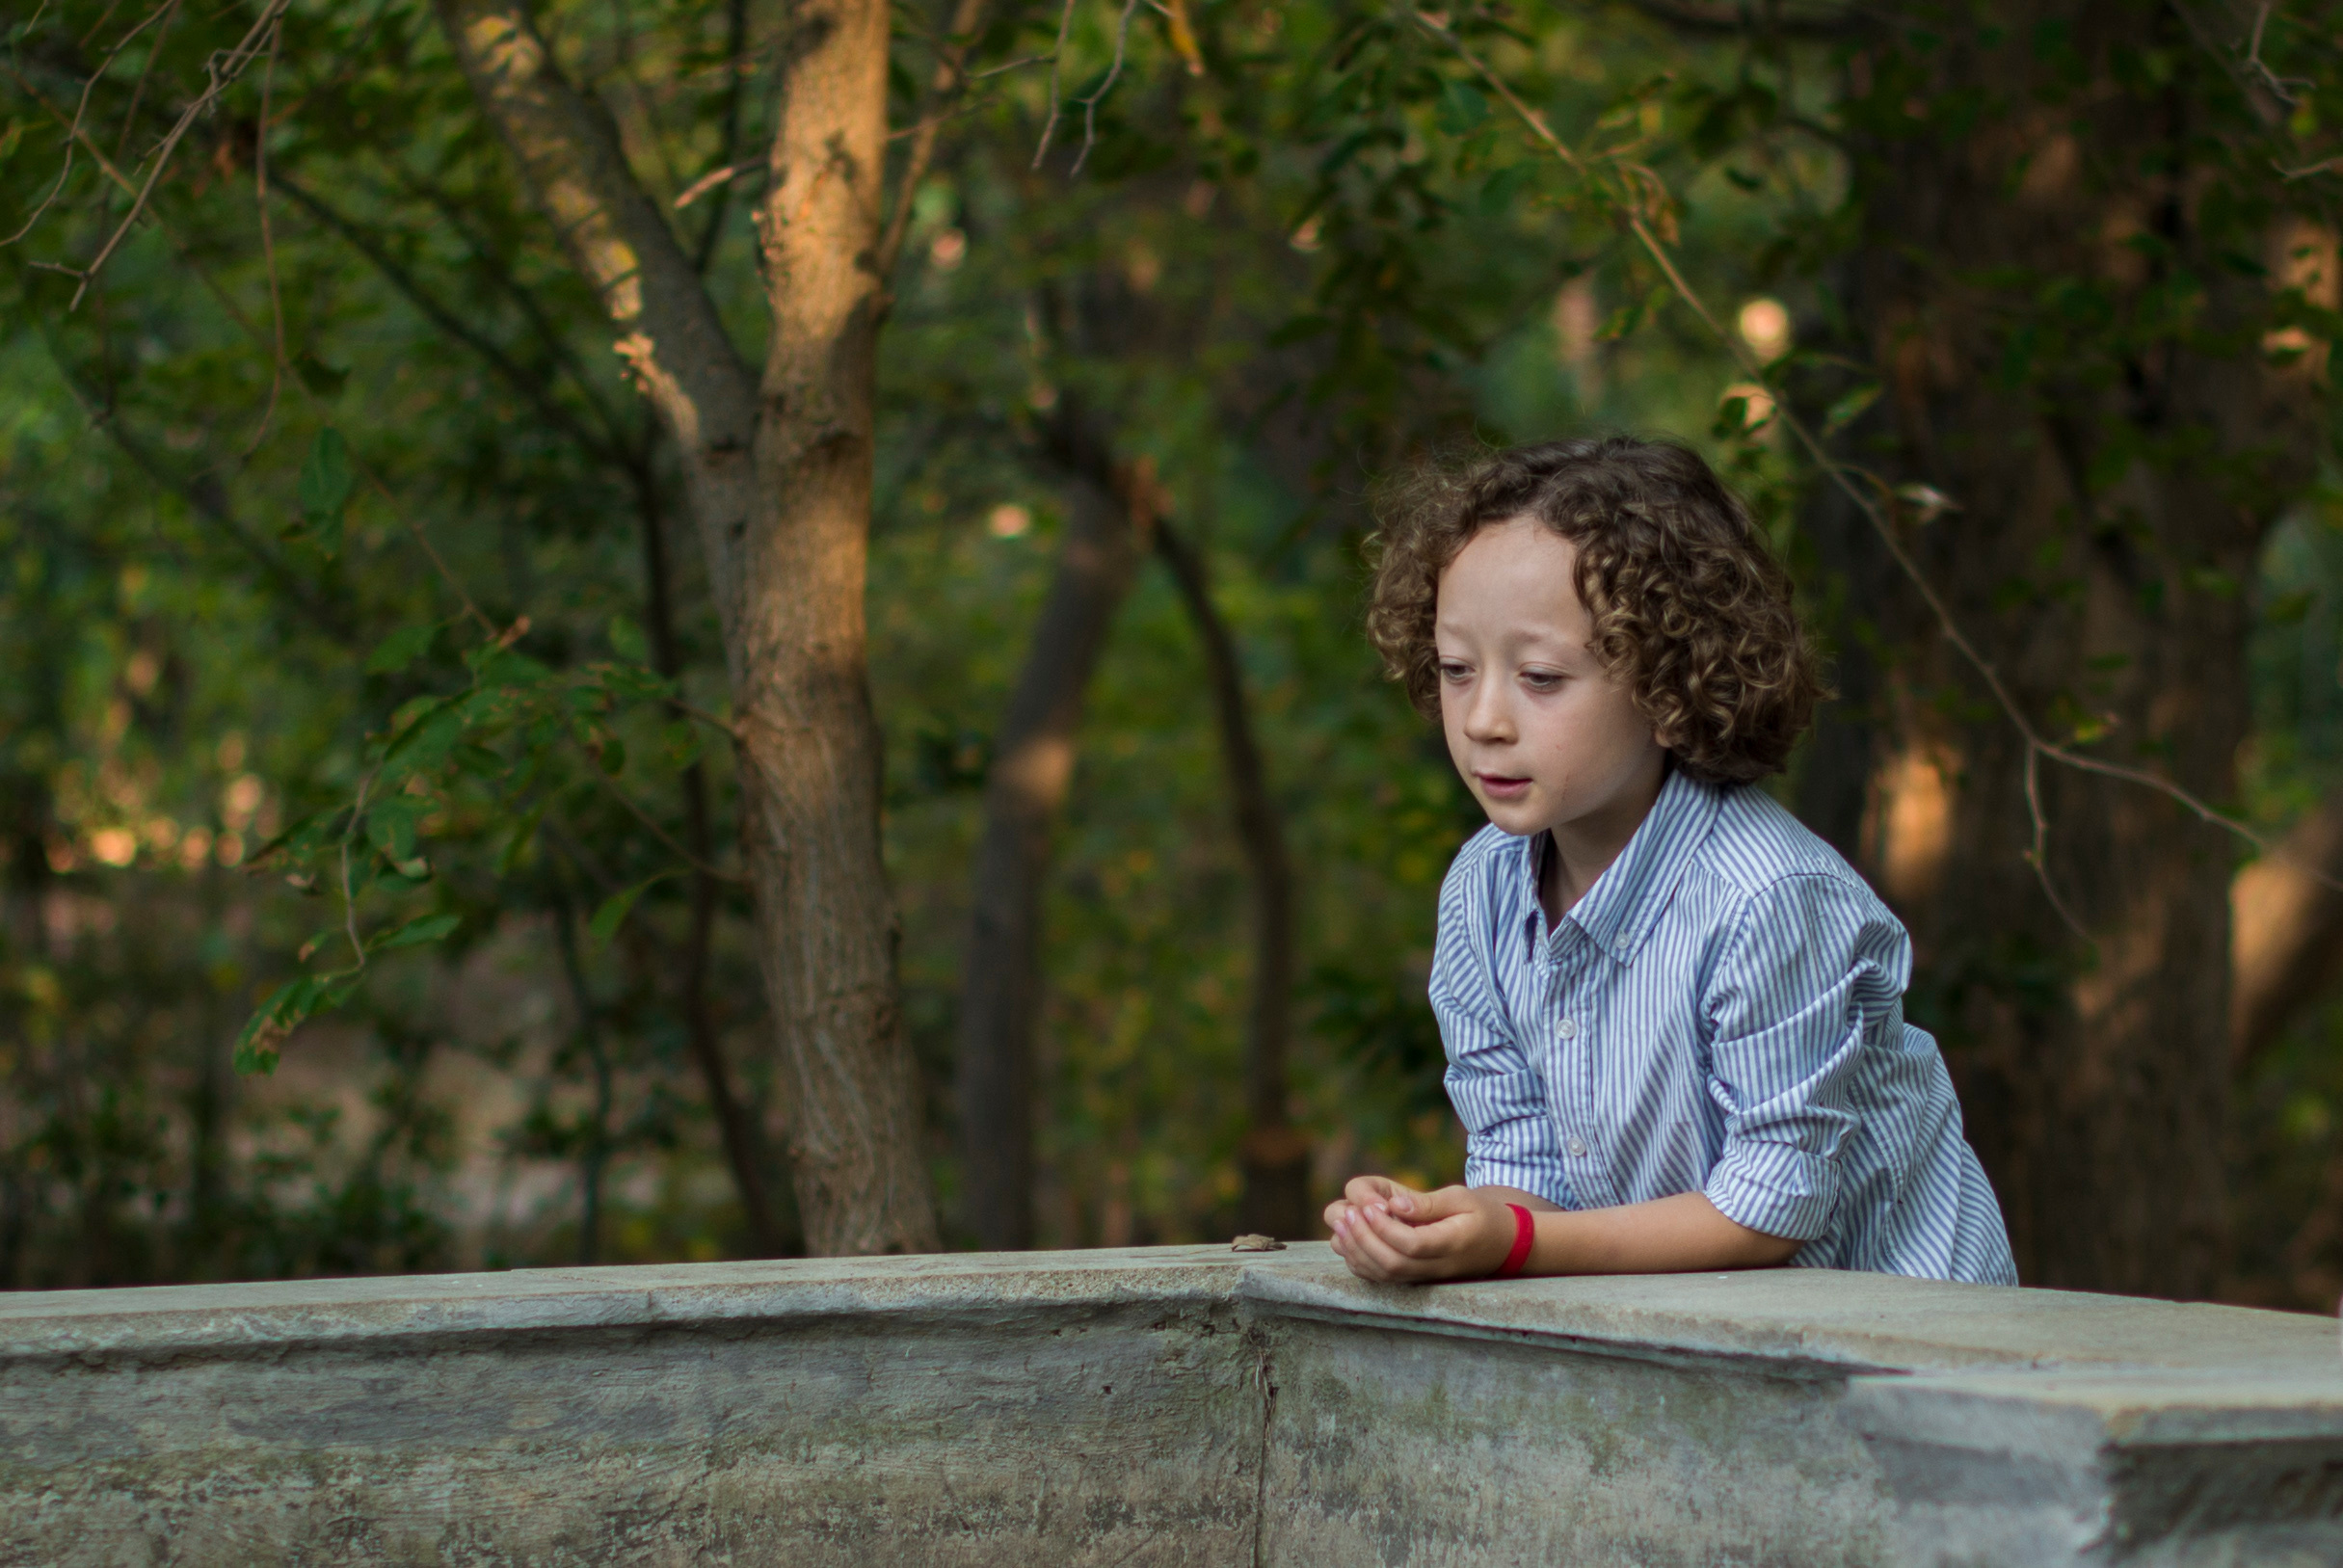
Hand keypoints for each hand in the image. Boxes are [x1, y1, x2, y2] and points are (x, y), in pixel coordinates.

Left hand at [1323, 1175, 1515, 1283]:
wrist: (1499, 1244)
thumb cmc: (1481, 1215)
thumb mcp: (1463, 1198)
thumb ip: (1429, 1203)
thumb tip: (1394, 1204)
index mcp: (1452, 1244)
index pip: (1413, 1245)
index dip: (1386, 1228)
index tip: (1372, 1205)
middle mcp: (1436, 1267)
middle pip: (1392, 1264)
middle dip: (1364, 1239)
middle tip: (1349, 1213)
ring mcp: (1424, 1277)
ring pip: (1384, 1275)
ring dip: (1356, 1250)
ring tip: (1341, 1222)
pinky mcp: (1414, 1278)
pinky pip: (1381, 1278)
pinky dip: (1358, 1261)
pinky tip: (1346, 1237)